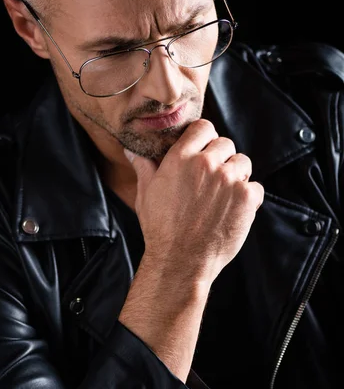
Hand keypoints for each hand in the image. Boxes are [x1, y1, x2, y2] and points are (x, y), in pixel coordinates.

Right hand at [125, 119, 263, 283]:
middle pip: (226, 144)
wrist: (180, 260)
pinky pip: (256, 187)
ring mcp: (228, 180)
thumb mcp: (146, 195)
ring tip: (223, 197)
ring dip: (237, 176)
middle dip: (222, 159)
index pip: (204, 128)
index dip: (206, 138)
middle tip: (213, 181)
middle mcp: (206, 163)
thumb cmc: (160, 229)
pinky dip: (249, 198)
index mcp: (181, 157)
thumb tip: (133, 152)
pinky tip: (233, 211)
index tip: (205, 152)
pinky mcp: (246, 198)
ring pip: (243, 163)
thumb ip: (144, 168)